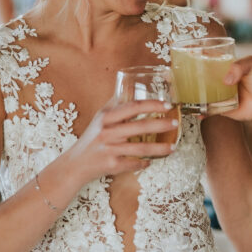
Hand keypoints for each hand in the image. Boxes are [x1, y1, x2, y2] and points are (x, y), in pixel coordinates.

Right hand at [62, 100, 177, 185]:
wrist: (75, 163)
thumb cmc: (91, 138)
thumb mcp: (100, 118)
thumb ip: (115, 104)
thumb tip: (129, 86)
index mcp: (106, 118)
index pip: (133, 107)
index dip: (152, 105)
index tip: (167, 105)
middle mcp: (108, 132)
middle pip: (140, 127)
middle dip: (161, 125)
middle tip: (176, 123)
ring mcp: (110, 150)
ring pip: (140, 148)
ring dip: (160, 148)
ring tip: (173, 147)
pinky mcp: (112, 165)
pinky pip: (133, 164)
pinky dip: (144, 163)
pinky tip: (151, 161)